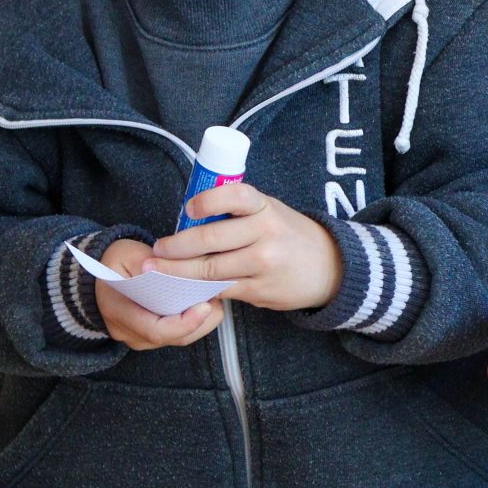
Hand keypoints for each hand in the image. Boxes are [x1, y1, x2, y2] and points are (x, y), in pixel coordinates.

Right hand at [92, 238, 223, 351]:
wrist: (96, 275)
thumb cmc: (112, 262)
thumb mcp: (127, 254)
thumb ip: (152, 263)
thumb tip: (180, 269)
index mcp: (118, 311)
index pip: (156, 330)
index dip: (185, 322)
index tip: (206, 306)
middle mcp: (128, 332)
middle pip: (174, 336)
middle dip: (202, 320)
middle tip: (217, 296)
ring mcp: (139, 337)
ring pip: (179, 338)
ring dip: (202, 321)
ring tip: (213, 297)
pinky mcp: (150, 335)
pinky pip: (177, 334)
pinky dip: (195, 320)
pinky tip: (204, 302)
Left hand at [148, 184, 342, 311]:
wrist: (331, 268)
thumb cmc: (290, 235)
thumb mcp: (271, 212)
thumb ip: (237, 212)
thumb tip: (189, 221)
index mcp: (266, 207)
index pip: (233, 196)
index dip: (206, 202)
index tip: (188, 210)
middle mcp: (266, 233)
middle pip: (209, 240)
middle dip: (174, 247)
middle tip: (156, 252)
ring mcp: (263, 264)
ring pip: (208, 270)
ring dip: (177, 272)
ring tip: (158, 272)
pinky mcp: (260, 291)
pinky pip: (219, 290)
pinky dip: (197, 289)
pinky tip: (183, 287)